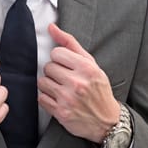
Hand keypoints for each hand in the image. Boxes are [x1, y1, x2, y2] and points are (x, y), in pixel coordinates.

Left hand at [37, 24, 119, 142]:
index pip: (56, 53)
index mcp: (86, 68)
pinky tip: (58, 100)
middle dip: (54, 72)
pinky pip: (41, 98)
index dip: (60, 59)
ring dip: (48, 85)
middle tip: (65, 79)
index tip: (67, 66)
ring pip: (42, 82)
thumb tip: (51, 27)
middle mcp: (77, 83)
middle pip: (48, 67)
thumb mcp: (91, 64)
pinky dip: (47, 99)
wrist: (106, 121)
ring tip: (60, 89)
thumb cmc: (97, 89)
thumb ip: (70, 43)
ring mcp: (68, 99)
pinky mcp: (61, 112)